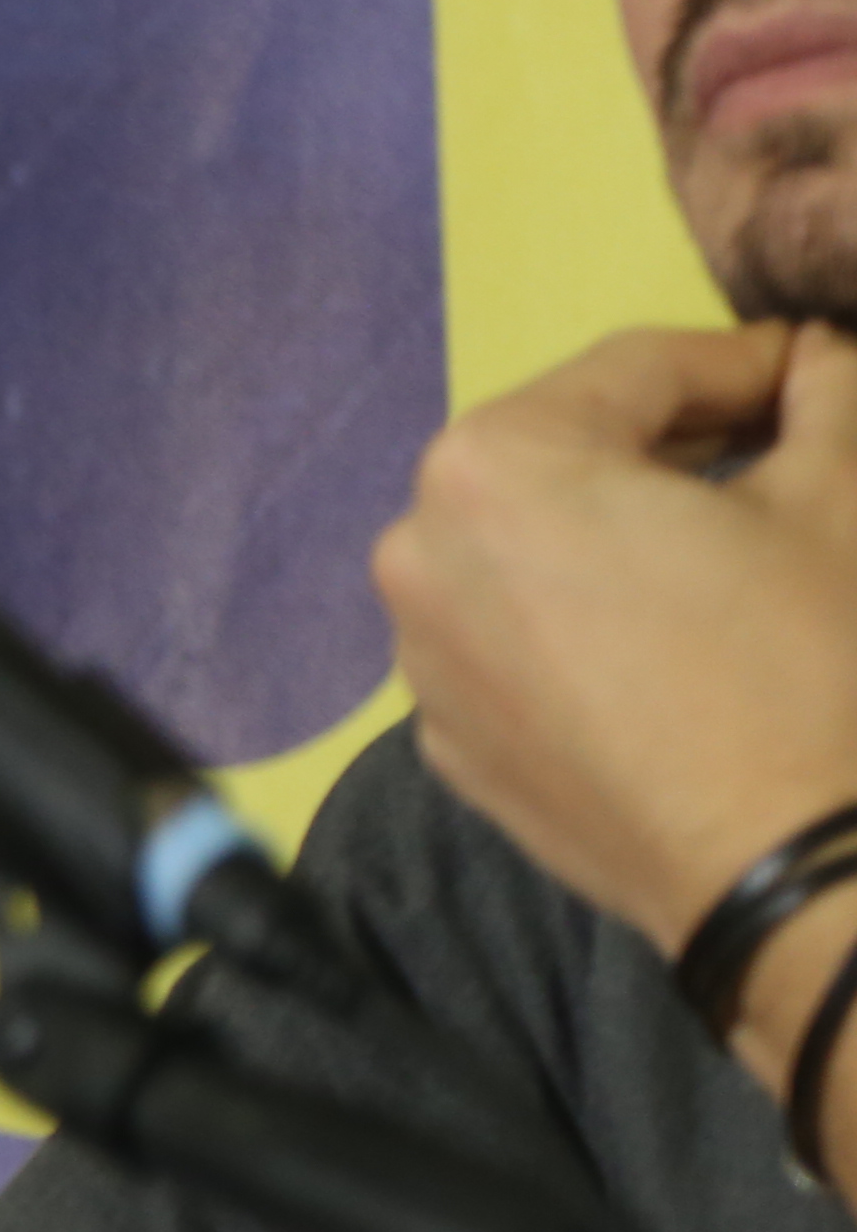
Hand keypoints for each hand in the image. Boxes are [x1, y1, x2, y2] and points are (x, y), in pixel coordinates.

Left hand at [375, 321, 856, 1004]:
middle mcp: (416, 551)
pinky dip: (577, 620)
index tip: (813, 365)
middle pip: (561, 456)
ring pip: (525, 552)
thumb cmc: (808, 662)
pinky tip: (665, 639)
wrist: (789, 873)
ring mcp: (418, 657)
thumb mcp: (838, 498)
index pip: (636, 370)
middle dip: (671, 442)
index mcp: (492, 466)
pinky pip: (512, 643)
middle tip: (776, 440)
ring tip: (720, 538)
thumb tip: (818, 358)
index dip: (746, 360)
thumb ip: (823, 398)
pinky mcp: (447, 744)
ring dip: (614, 529)